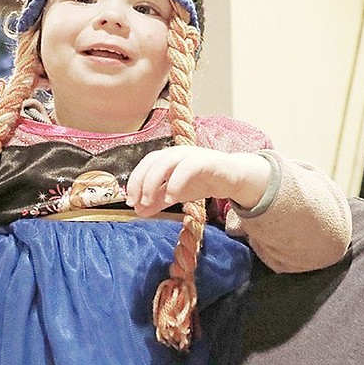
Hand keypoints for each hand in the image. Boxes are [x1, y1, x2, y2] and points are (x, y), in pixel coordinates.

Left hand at [126, 146, 269, 216]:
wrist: (233, 178)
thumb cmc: (202, 181)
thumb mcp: (175, 193)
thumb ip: (157, 200)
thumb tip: (138, 211)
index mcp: (168, 158)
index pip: (145, 164)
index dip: (134, 182)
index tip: (130, 202)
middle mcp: (177, 153)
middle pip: (152, 161)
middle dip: (141, 182)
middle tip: (137, 203)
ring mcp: (192, 155)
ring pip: (167, 161)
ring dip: (154, 181)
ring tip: (150, 201)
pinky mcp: (207, 161)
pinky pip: (188, 168)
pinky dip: (176, 182)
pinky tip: (171, 199)